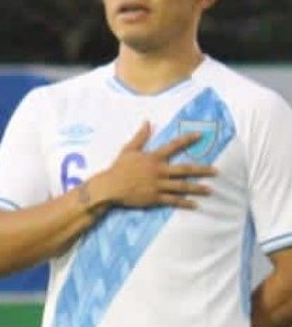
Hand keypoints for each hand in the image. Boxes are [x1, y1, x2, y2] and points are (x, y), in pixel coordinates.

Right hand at [98, 122, 215, 208]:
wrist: (110, 187)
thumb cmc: (118, 168)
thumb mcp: (128, 150)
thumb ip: (140, 136)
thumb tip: (148, 122)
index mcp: (153, 158)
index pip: (174, 146)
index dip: (187, 140)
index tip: (200, 136)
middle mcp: (159, 171)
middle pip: (185, 170)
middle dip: (202, 170)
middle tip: (216, 171)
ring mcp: (158, 185)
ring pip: (182, 186)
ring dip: (197, 188)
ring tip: (210, 190)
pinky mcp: (155, 197)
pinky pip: (173, 200)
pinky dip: (184, 203)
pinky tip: (195, 204)